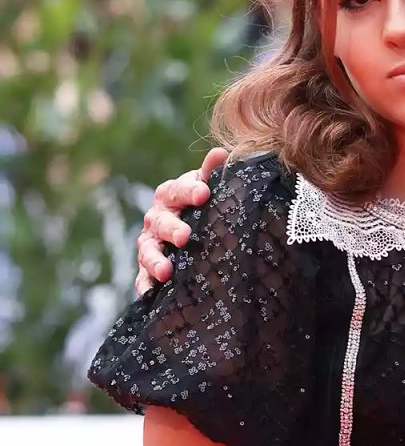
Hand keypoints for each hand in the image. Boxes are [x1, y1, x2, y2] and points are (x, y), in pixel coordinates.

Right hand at [135, 146, 227, 294]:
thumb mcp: (207, 185)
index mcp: (171, 194)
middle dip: (172, 229)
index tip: (204, 193)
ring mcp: (151, 242)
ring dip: (155, 260)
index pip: (178, 190)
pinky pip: (143, 276)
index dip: (190, 191)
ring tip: (165, 271)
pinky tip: (149, 292)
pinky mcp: (148, 265)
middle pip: (161, 222)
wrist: (191, 222)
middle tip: (184, 236)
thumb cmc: (203, 202)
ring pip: (148, 250)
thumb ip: (213, 172)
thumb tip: (221, 153)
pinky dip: (144, 284)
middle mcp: (157, 217)